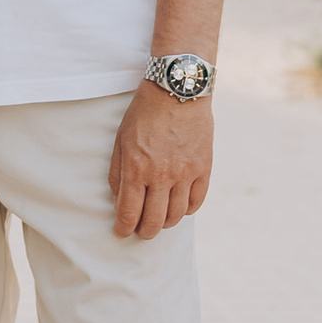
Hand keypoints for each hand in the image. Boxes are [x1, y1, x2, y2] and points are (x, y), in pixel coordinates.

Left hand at [108, 83, 212, 239]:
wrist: (176, 90)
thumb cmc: (144, 114)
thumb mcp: (121, 140)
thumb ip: (118, 173)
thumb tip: (119, 201)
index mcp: (137, 169)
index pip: (129, 213)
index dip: (123, 228)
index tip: (121, 231)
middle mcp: (161, 176)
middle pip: (154, 221)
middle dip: (144, 231)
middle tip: (141, 231)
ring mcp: (185, 174)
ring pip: (177, 216)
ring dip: (166, 223)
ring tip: (160, 219)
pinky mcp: (203, 169)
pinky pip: (196, 202)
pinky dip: (187, 210)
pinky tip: (180, 206)